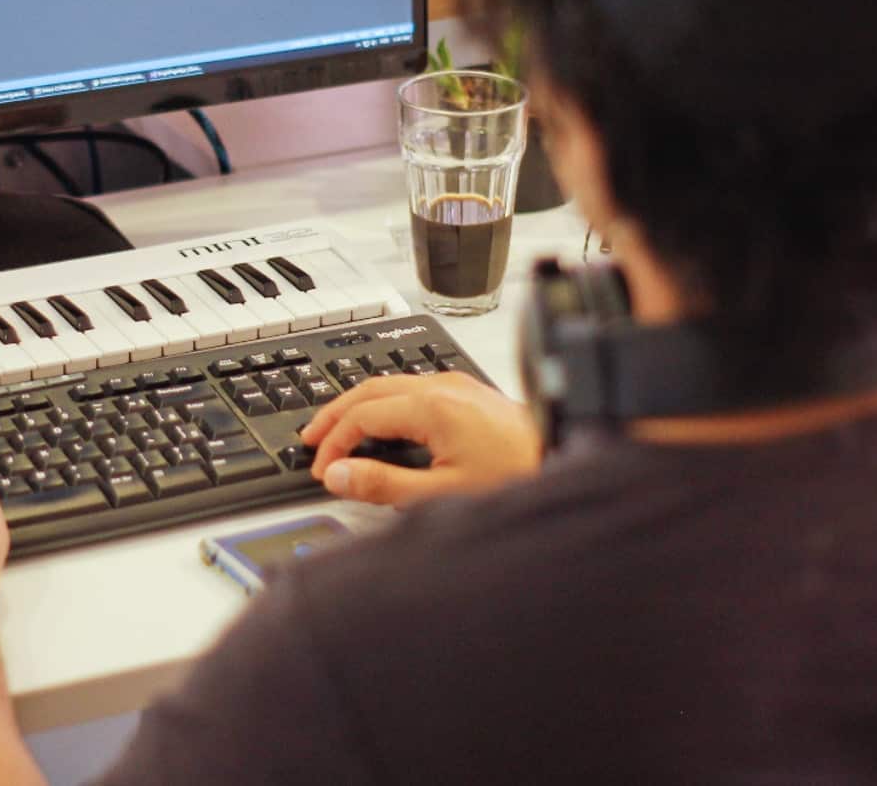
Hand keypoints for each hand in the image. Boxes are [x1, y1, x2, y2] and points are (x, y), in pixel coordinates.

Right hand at [300, 373, 542, 506]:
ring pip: (390, 384)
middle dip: (335, 414)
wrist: (567, 459)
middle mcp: (442, 387)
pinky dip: (385, 405)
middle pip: (369, 389)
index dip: (334, 442)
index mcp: (432, 406)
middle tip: (310, 438)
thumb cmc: (517, 476)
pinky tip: (383, 424)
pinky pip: (413, 389)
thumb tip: (339, 474)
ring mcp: (457, 386)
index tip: (321, 468)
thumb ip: (384, 485)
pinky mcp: (469, 394)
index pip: (362, 416)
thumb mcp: (442, 493)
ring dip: (358, 406)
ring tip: (338, 430)